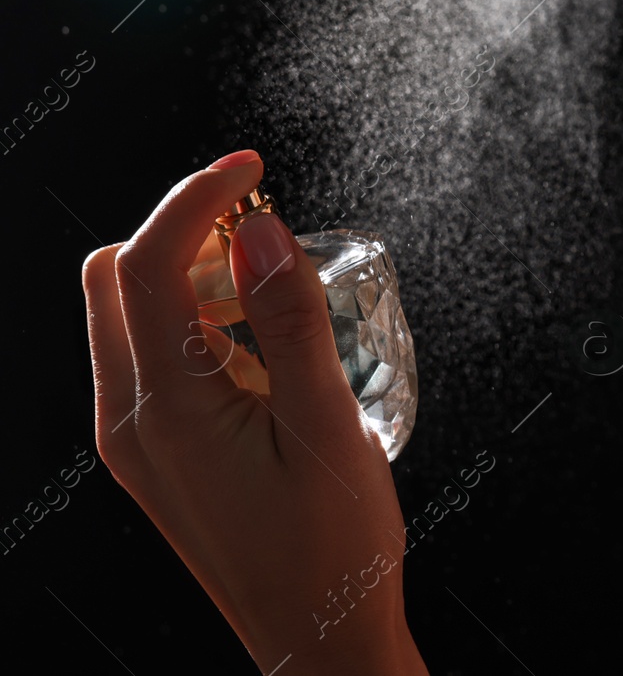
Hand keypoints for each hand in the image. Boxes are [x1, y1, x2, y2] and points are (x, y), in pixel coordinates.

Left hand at [83, 151, 427, 673]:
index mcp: (167, 409)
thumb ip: (291, 321)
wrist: (318, 638)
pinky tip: (263, 349)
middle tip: (266, 239)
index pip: (148, 265)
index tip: (252, 168)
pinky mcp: (156, 453)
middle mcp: (130, 420)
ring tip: (275, 298)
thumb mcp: (327, 425)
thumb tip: (258, 229)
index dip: (195, 198)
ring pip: (130, 314)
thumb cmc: (331, 546)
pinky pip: (153, 357)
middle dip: (184, 233)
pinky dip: (198, 323)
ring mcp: (136, 440)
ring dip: (192, 278)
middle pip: (117, 277)